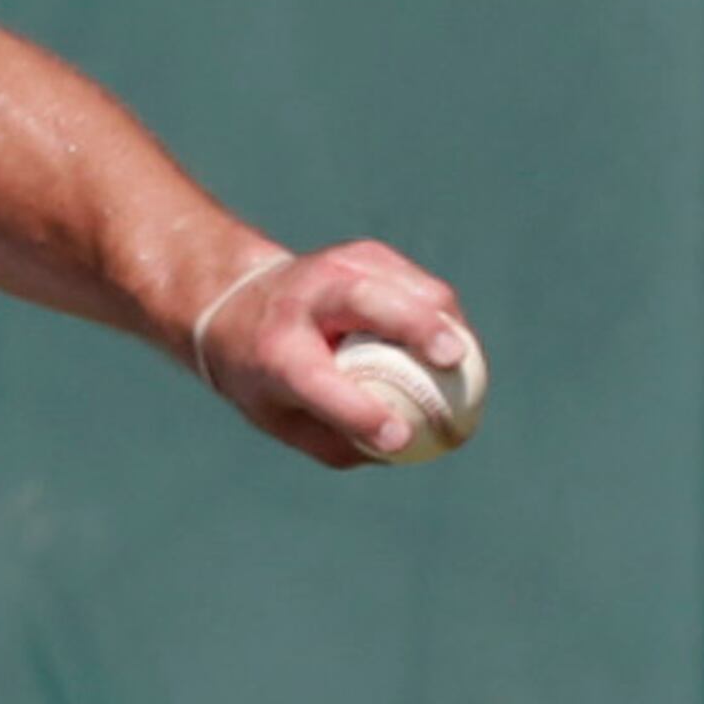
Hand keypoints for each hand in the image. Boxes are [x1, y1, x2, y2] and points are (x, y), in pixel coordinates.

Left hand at [189, 240, 475, 468]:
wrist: (238, 301)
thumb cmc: (264, 374)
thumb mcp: (278, 418)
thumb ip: (335, 442)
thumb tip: (405, 449)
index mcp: (274, 349)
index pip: (318, 381)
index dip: (360, 411)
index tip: (400, 437)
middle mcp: (306, 298)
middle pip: (370, 302)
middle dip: (417, 327)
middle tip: (453, 359)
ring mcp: (340, 265)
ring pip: (410, 287)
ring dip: (447, 323)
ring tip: (464, 364)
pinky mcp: (369, 253)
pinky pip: (421, 286)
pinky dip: (444, 316)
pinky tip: (454, 346)